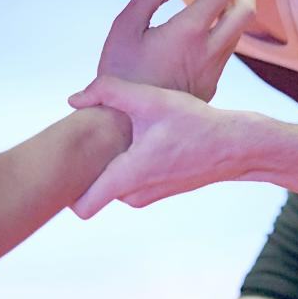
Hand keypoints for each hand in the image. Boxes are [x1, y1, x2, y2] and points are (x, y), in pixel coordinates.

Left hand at [68, 76, 241, 217]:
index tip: (62, 166)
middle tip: (89, 136)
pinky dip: (129, 162)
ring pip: (112, 181)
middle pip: (92, 189)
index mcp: (128, 176)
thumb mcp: (152, 99)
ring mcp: (147, 195)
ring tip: (118, 132)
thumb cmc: (195, 122)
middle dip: (87, 167)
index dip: (64, 189)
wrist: (235, 145)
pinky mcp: (158, 190)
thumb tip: (73, 99)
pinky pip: (130, 179)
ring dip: (111, 162)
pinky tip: (139, 137)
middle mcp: (134, 194)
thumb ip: (108, 92)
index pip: (80, 206)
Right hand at [97, 0, 254, 101]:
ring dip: (231, 11)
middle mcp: (210, 50)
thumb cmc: (121, 73)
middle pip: (246, 11)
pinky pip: (225, 51)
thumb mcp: (123, 27)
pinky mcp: (210, 84)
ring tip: (214, 2)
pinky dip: (221, 33)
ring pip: (238, 32)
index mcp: (189, 33)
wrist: (127, 123)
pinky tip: (200, 33)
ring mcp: (213, 70)